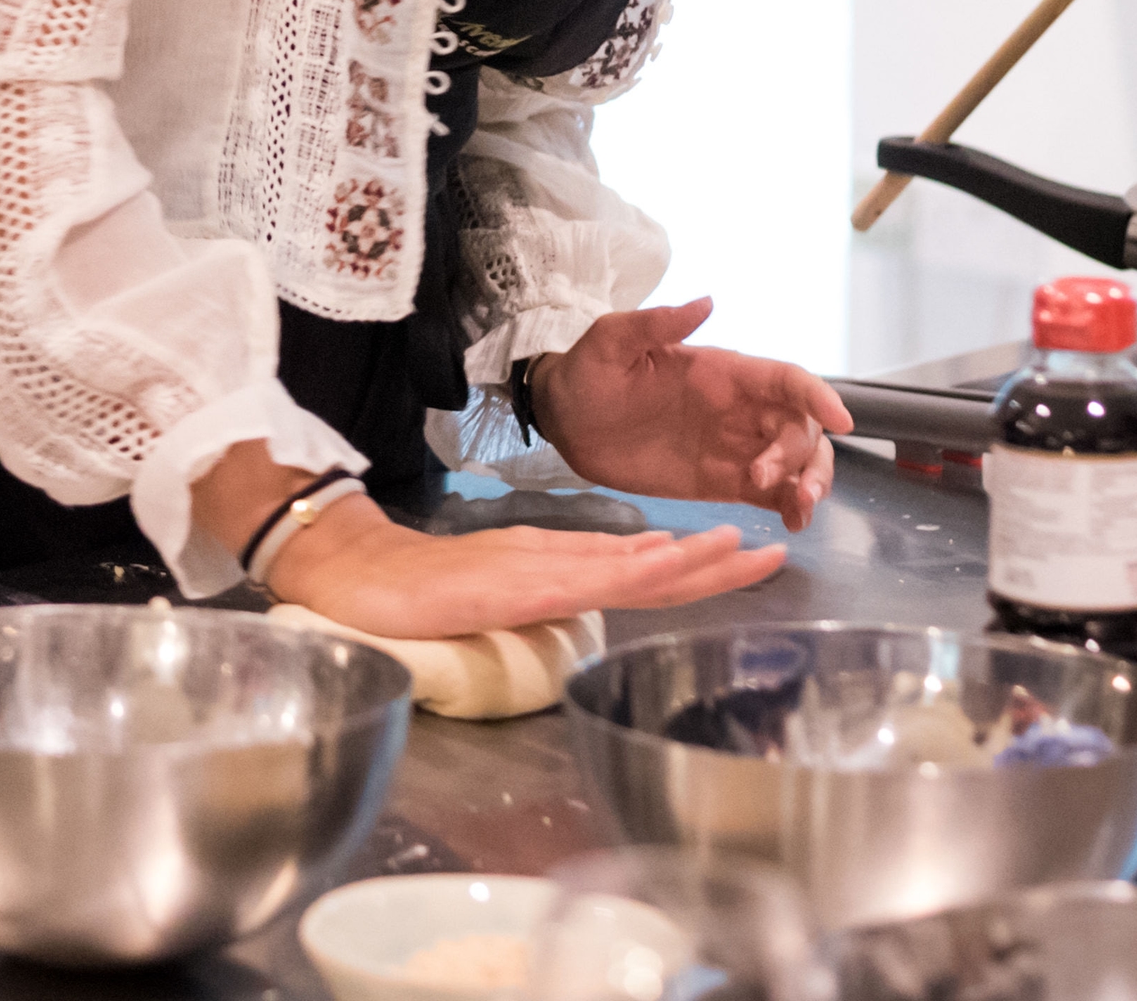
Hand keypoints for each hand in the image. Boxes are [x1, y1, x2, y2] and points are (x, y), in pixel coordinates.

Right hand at [265, 495, 783, 639]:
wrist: (362, 579)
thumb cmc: (427, 586)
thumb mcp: (511, 577)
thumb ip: (566, 573)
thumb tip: (632, 571)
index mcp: (564, 567)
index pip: (650, 569)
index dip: (706, 565)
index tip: (753, 555)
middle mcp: (562, 563)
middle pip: (655, 568)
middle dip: (718, 563)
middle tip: (775, 551)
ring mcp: (539, 572)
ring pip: (629, 569)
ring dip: (688, 561)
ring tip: (739, 550)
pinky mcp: (513, 585)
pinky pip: (579, 580)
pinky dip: (623, 570)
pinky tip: (655, 562)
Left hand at [531, 299, 853, 532]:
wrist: (563, 423)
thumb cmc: (586, 373)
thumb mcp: (610, 341)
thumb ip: (655, 323)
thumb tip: (706, 302)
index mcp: (722, 372)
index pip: (786, 379)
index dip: (818, 396)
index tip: (840, 420)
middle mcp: (738, 409)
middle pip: (801, 427)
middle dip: (805, 453)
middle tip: (770, 477)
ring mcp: (733, 448)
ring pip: (796, 463)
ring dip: (810, 482)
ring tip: (799, 508)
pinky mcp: (721, 482)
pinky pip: (771, 495)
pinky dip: (791, 508)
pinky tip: (794, 524)